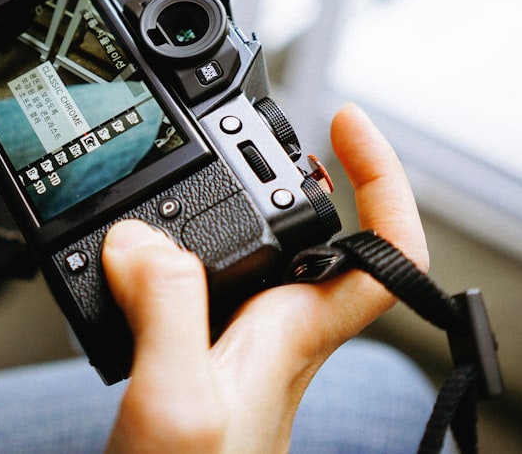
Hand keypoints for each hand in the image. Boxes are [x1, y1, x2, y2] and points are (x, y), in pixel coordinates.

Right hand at [101, 103, 427, 452]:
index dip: (383, 179)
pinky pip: (195, 284)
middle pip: (317, 234)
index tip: (345, 123)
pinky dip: (172, 249)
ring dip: (232, 203)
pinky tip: (137, 245)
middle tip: (262, 128)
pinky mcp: (194, 357)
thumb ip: (166, 306)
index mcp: (294, 331)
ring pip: (253, 254)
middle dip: (297, 172)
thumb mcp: (177, 399)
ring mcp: (236, 345)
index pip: (384, 249)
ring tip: (196, 163)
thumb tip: (143, 236)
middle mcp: (276, 331)